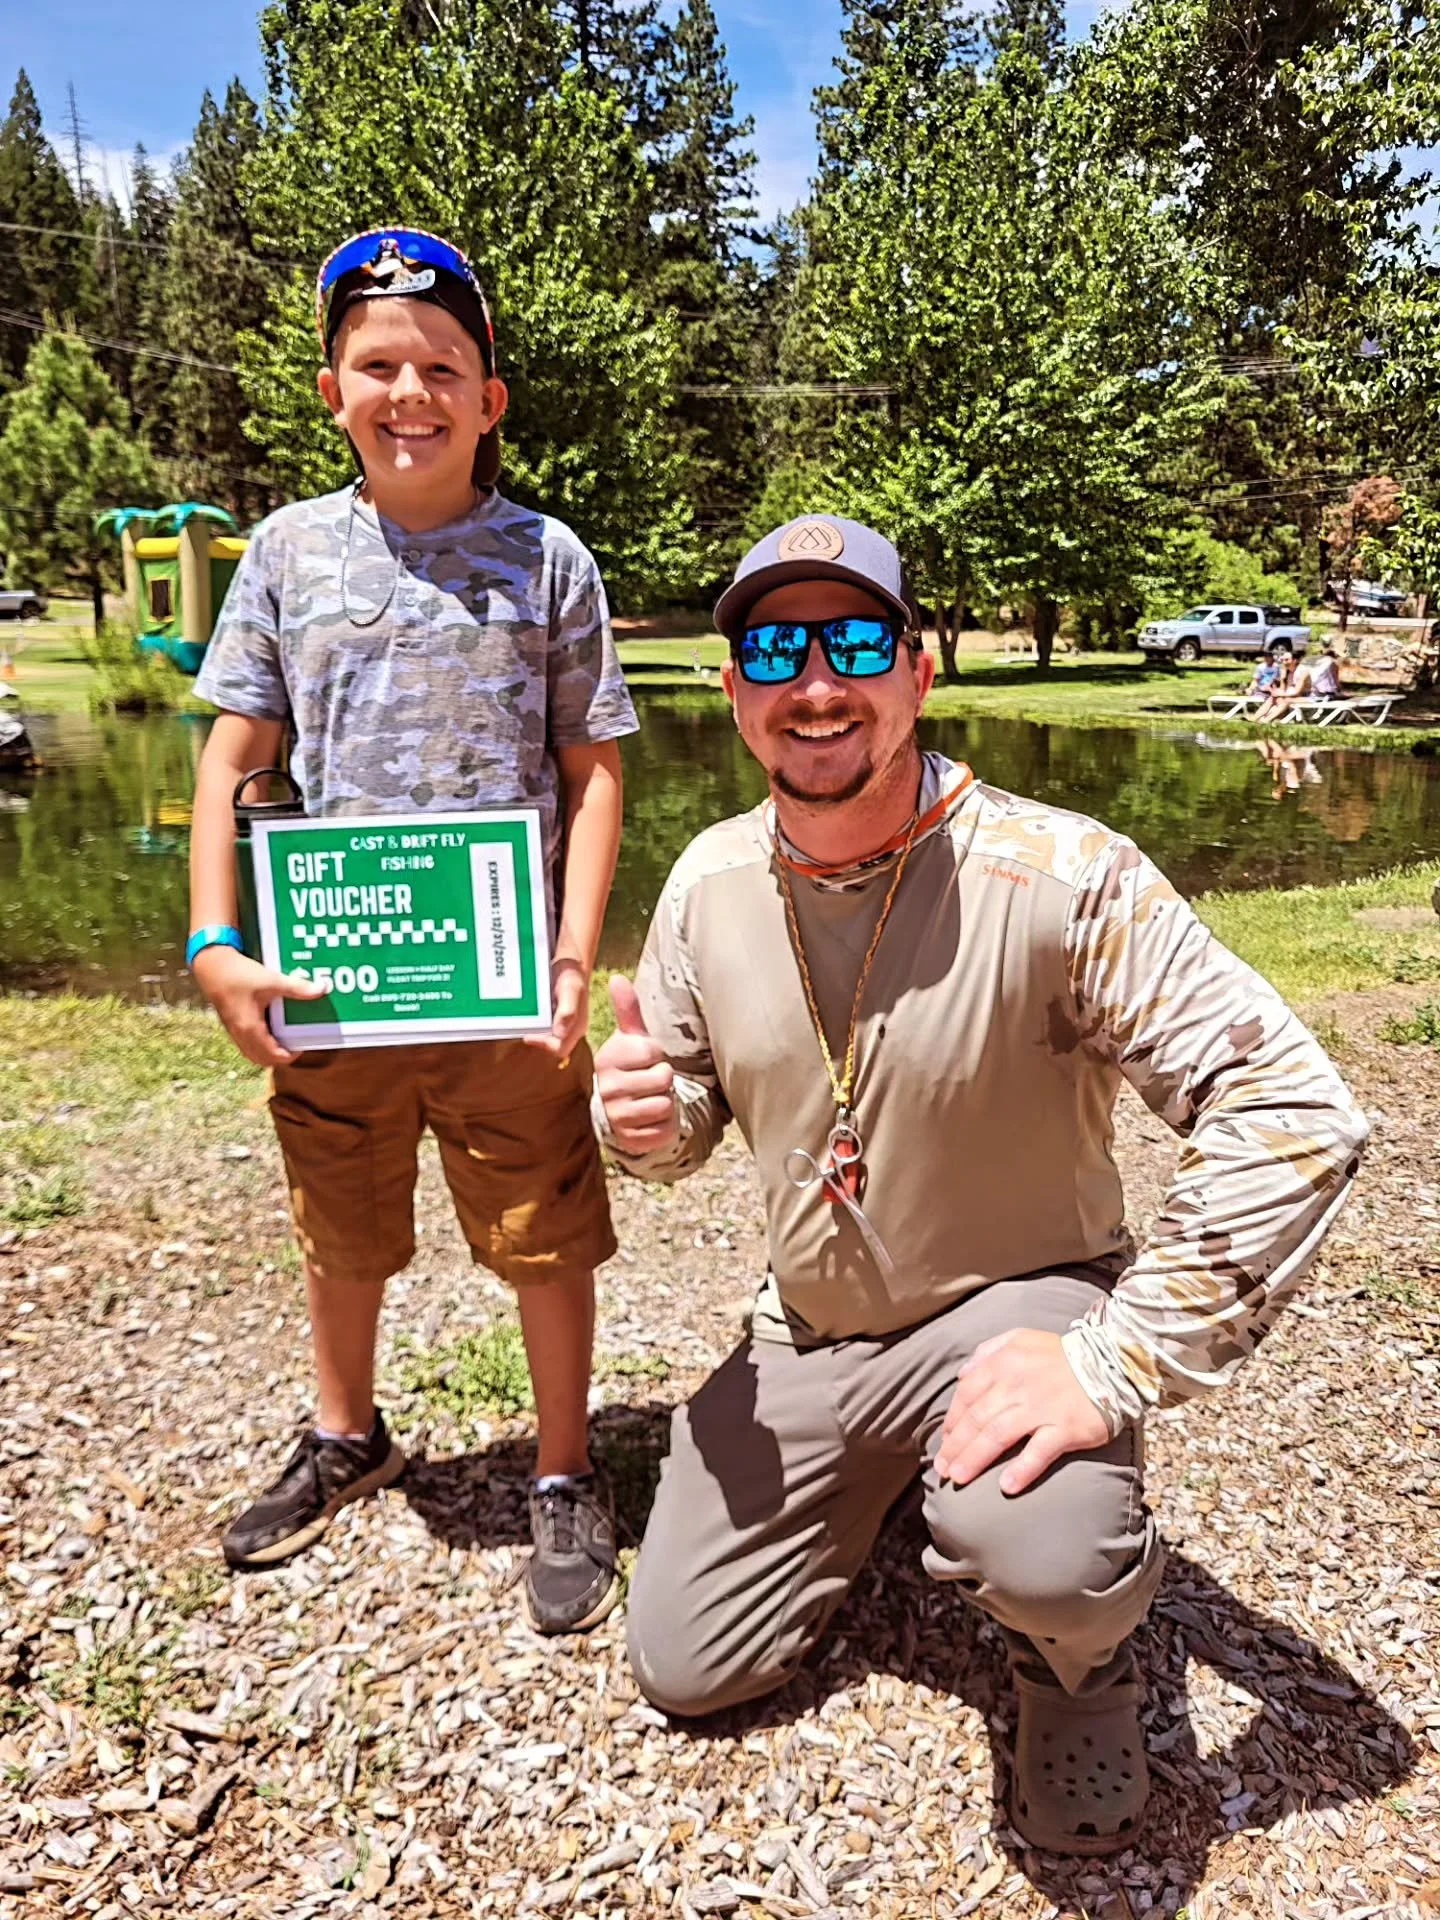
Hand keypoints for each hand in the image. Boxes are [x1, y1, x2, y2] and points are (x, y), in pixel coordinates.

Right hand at [190, 944, 325, 1068]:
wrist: (211, 965)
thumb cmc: (239, 974)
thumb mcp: (272, 981)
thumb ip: (297, 988)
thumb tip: (322, 989)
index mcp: (251, 1030)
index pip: (275, 1057)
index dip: (292, 1054)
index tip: (304, 1041)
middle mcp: (241, 1035)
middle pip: (264, 1060)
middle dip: (282, 1055)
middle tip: (295, 1040)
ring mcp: (234, 1030)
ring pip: (254, 1052)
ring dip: (270, 1049)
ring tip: (284, 1034)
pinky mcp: (232, 1023)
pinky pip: (248, 1042)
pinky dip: (261, 1041)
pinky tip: (269, 1023)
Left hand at [528, 957, 589, 1060]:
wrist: (569, 964)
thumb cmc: (571, 975)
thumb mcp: (571, 990)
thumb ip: (568, 1011)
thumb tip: (560, 1034)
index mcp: (577, 1027)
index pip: (560, 1049)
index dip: (544, 1045)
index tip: (529, 1034)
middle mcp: (570, 1029)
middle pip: (551, 1046)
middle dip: (537, 1038)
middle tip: (523, 1026)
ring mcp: (562, 1024)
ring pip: (546, 1038)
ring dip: (533, 1031)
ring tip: (523, 1020)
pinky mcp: (554, 1018)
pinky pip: (543, 1028)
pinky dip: (533, 1024)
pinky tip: (526, 1014)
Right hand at [593, 975, 678, 1154]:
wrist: (624, 1109)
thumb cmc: (632, 1066)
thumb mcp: (632, 1038)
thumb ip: (628, 1010)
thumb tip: (617, 978)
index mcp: (607, 1060)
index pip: (652, 1052)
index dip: (657, 1055)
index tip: (645, 1059)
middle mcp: (607, 1089)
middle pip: (663, 1078)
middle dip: (664, 1079)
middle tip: (651, 1081)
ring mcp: (618, 1116)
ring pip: (665, 1104)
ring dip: (666, 1102)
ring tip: (652, 1098)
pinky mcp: (632, 1140)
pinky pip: (665, 1129)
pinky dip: (666, 1125)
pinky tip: (652, 1119)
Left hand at [934, 1328, 1111, 1496]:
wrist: (1112, 1362)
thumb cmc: (1062, 1354)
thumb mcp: (1021, 1338)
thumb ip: (988, 1351)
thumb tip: (963, 1374)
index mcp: (1004, 1362)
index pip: (966, 1394)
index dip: (952, 1421)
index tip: (944, 1442)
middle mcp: (1017, 1384)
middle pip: (977, 1419)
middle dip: (955, 1447)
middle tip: (942, 1470)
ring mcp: (1041, 1407)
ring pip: (997, 1435)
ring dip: (975, 1459)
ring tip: (959, 1478)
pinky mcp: (1066, 1427)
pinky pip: (1039, 1451)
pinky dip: (1022, 1469)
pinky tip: (1006, 1486)